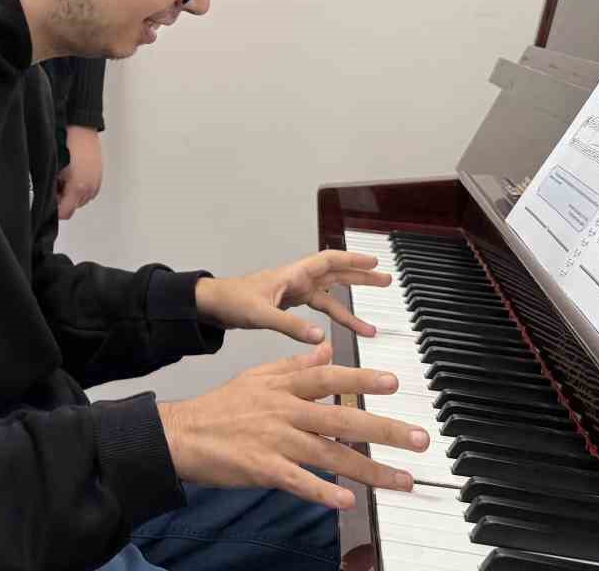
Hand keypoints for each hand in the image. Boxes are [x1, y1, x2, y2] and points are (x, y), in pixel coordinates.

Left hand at [56, 125, 103, 219]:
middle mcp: (89, 188)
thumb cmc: (65, 144)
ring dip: (71, 195)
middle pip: (73, 207)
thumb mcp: (53, 169)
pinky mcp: (99, 177)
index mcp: (77, 188)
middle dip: (62, 201)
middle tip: (54, 186)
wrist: (81, 128)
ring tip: (64, 178)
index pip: (64, 213)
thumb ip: (51, 188)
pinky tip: (73, 175)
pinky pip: (88, 191)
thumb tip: (48, 198)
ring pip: (81, 200)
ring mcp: (96, 183)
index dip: (54, 211)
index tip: (48, 203)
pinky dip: (80, 188)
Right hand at [156, 343, 428, 508]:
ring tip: (402, 479)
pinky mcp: (263, 468)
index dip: (362, 379)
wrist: (183, 434)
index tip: (394, 382)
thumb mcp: (257, 376)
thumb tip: (326, 348)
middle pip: (342, 418)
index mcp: (283, 386)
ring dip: (370, 469)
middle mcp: (285, 411)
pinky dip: (322, 491)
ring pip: (331, 454)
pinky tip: (346, 500)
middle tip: (418, 438)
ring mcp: (275, 440)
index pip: (329, 378)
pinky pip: (299, 481)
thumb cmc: (221, 407)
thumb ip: (294, 364)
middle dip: (384, 429)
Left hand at [194, 251, 389, 341]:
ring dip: (350, 309)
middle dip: (361, 277)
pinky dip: (331, 320)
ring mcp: (293, 292)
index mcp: (293, 275)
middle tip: (387, 280)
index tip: (375, 261)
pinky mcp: (288, 304)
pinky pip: (317, 309)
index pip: (329, 261)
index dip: (353, 260)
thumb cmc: (232, 301)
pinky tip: (340, 332)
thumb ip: (290, 325)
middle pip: (335, 275)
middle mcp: (296, 280)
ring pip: (329, 296)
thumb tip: (320, 337)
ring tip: (371, 328)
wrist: (211, 305)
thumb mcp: (261, 314)